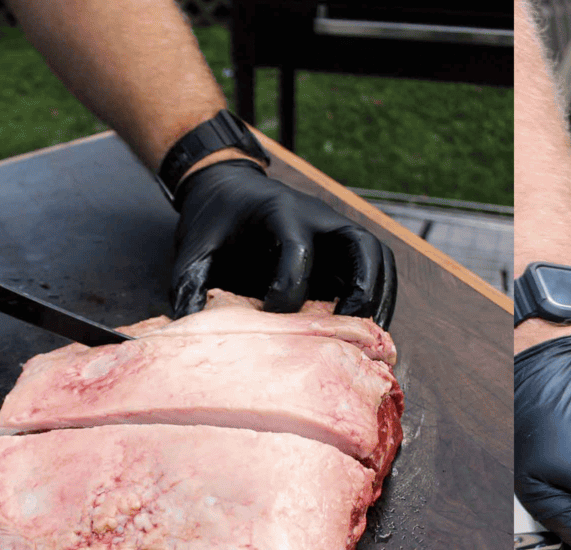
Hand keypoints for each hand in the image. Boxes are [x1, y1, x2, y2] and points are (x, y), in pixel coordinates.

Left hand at [170, 161, 396, 325]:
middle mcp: (320, 217)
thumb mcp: (194, 248)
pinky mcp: (345, 248)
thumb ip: (190, 285)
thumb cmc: (215, 221)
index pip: (299, 249)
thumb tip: (190, 331)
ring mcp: (338, 230)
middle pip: (361, 245)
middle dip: (359, 290)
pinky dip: (379, 298)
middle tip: (345, 329)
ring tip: (367, 336)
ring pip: (379, 258)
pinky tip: (365, 329)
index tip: (273, 319)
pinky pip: (377, 269)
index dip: (289, 289)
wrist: (230, 192)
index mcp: (281, 209)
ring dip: (380, 297)